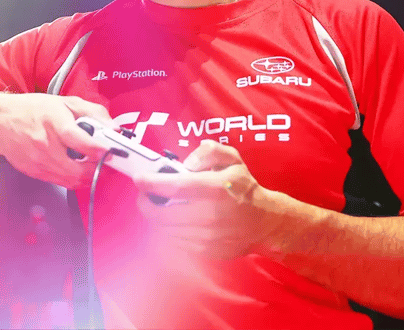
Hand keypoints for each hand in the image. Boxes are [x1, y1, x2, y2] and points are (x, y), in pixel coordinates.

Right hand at [0, 93, 114, 188]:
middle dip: (97, 169)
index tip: (108, 151)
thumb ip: (92, 112)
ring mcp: (38, 161)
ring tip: (94, 166)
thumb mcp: (65, 102)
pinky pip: (61, 182)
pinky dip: (74, 179)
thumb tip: (113, 127)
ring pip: (71, 180)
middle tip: (106, 162)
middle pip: (77, 169)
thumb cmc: (33, 110)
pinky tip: (78, 169)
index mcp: (54, 122)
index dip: (97, 149)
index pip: (79, 141)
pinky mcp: (34, 172)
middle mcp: (45, 145)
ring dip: (88, 176)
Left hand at [133, 140, 276, 259]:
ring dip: (157, 217)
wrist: (264, 223)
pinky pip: (175, 242)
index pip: (176, 187)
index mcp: (216, 189)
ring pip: (165, 229)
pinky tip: (175, 220)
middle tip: (144, 194)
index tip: (139, 179)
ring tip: (161, 206)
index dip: (153, 183)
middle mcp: (210, 215)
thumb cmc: (244, 188)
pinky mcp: (204, 252)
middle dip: (146, 203)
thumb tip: (187, 163)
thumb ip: (209, 151)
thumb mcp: (232, 159)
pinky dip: (169, 230)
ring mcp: (206, 238)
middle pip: (162, 214)